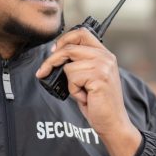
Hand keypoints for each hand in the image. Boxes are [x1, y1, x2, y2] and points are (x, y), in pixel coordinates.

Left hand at [36, 28, 141, 155]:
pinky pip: (72, 78)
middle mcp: (106, 57)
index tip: (53, 51)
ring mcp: (103, 67)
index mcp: (105, 55)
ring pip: (69, 65)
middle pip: (70, 47)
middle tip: (43, 72)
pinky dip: (73, 90)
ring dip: (69, 82)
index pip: (82, 33)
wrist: (113, 122)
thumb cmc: (99, 103)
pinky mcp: (99, 78)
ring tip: (82, 92)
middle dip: (52, 60)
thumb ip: (80, 63)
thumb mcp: (91, 77)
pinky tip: (85, 97)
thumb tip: (57, 55)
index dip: (64, 40)